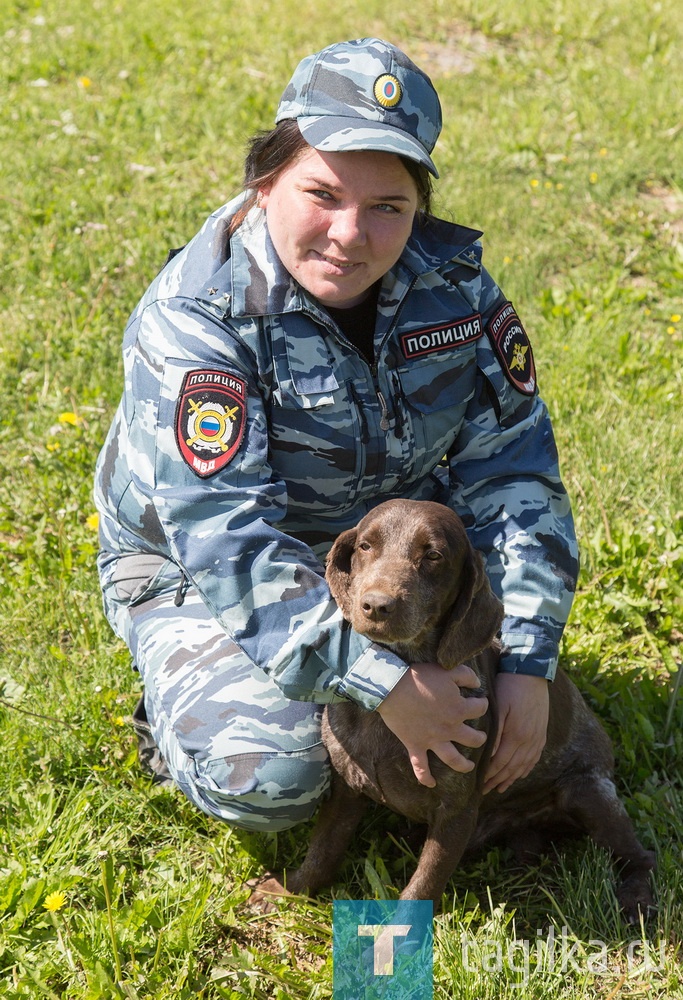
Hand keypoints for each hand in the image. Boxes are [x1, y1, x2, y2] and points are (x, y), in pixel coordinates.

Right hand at [376, 662, 488, 787]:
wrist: (393, 686)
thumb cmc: (421, 677)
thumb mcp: (448, 670)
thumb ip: (466, 675)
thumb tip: (476, 684)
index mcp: (459, 709)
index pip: (480, 710)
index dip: (482, 704)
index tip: (480, 701)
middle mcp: (450, 729)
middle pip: (473, 739)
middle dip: (481, 739)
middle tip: (481, 738)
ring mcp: (433, 740)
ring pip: (453, 759)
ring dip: (464, 765)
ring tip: (470, 767)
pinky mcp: (415, 745)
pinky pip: (421, 767)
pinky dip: (425, 777)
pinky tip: (431, 784)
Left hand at [483, 673, 548, 793]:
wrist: (531, 672)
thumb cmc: (509, 687)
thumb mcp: (498, 706)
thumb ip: (495, 731)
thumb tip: (488, 754)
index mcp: (516, 734)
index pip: (501, 762)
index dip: (489, 774)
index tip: (479, 783)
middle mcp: (529, 740)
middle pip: (512, 767)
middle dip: (498, 780)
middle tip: (485, 790)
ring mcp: (537, 737)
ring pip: (524, 765)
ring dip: (512, 778)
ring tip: (501, 788)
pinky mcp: (542, 732)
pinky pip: (535, 757)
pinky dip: (526, 768)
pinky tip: (520, 774)